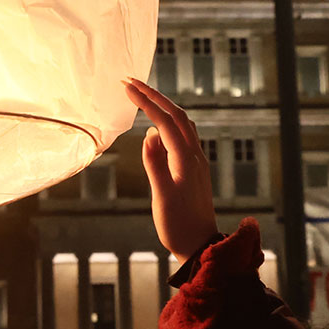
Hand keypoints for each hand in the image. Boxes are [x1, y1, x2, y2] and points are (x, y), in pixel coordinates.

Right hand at [125, 78, 218, 260]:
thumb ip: (155, 164)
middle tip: (131, 82)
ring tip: (144, 95)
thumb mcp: (162, 196)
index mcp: (186, 159)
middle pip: (177, 115)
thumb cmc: (178, 226)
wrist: (200, 246)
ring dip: (164, 105)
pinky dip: (170, 120)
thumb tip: (150, 134)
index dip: (147, 101)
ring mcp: (197, 161)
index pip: (166, 120)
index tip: (127, 86)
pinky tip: (159, 123)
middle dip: (154, 95)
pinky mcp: (194, 169)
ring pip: (183, 122)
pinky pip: (184, 134)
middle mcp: (195, 155)